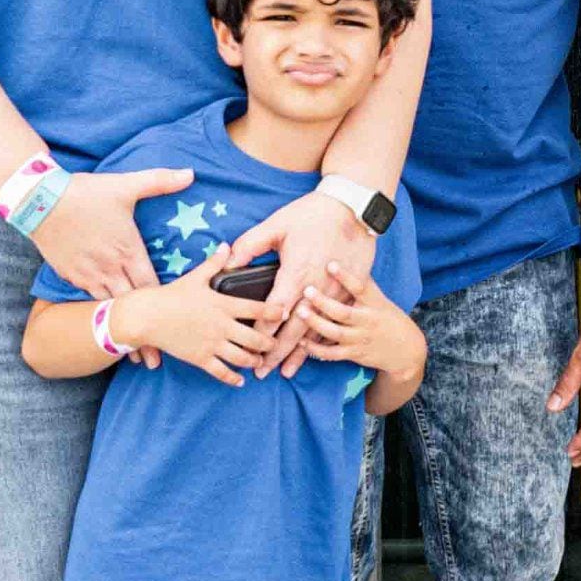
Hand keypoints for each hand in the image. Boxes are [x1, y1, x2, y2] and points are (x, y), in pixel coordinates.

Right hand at [27, 165, 192, 304]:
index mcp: (128, 251)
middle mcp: (109, 269)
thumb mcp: (125, 185)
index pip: (152, 286)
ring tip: (131, 317)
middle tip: (152, 320)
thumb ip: (160, 181)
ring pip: (109, 305)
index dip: (162, 297)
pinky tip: (106, 302)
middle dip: (143, 311)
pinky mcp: (70, 276)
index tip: (170, 302)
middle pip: (132, 303)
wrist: (39, 200)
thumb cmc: (85, 193)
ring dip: (121, 309)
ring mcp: (88, 276)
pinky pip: (89, 298)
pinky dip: (99, 303)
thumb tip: (191, 173)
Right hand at [141, 250, 288, 387]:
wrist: (147, 316)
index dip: (276, 312)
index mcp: (223, 304)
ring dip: (255, 361)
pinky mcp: (200, 358)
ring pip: (242, 358)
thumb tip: (225, 246)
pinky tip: (241, 381)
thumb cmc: (171, 295)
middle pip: (256, 338)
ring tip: (260, 361)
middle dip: (269, 343)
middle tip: (275, 344)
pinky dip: (234, 378)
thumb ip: (214, 263)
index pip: (258, 309)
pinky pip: (222, 372)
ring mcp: (212, 344)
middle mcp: (222, 326)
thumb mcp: (195, 277)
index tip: (287, 313)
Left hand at [217, 191, 378, 373]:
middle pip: (294, 329)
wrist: (353, 209)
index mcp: (295, 273)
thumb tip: (228, 262)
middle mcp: (316, 289)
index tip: (249, 348)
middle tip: (262, 371)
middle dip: (276, 353)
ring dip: (300, 353)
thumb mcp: (276, 224)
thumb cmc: (312, 215)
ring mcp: (335, 293)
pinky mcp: (350, 292)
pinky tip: (314, 352)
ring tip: (286, 371)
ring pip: (316, 331)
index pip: (274, 311)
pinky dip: (324, 340)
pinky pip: (336, 322)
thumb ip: (249, 245)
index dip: (260, 332)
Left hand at [291, 268, 415, 379]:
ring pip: (336, 333)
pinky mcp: (355, 354)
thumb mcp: (380, 299)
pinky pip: (333, 354)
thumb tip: (347, 257)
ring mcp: (361, 338)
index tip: (330, 264)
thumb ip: (363, 284)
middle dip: (323, 302)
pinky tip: (302, 341)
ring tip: (300, 313)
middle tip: (307, 290)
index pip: (360, 287)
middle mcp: (368, 320)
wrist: (407, 349)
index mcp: (374, 303)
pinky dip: (317, 349)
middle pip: (343, 312)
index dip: (345, 277)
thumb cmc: (387, 317)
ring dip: (316, 323)